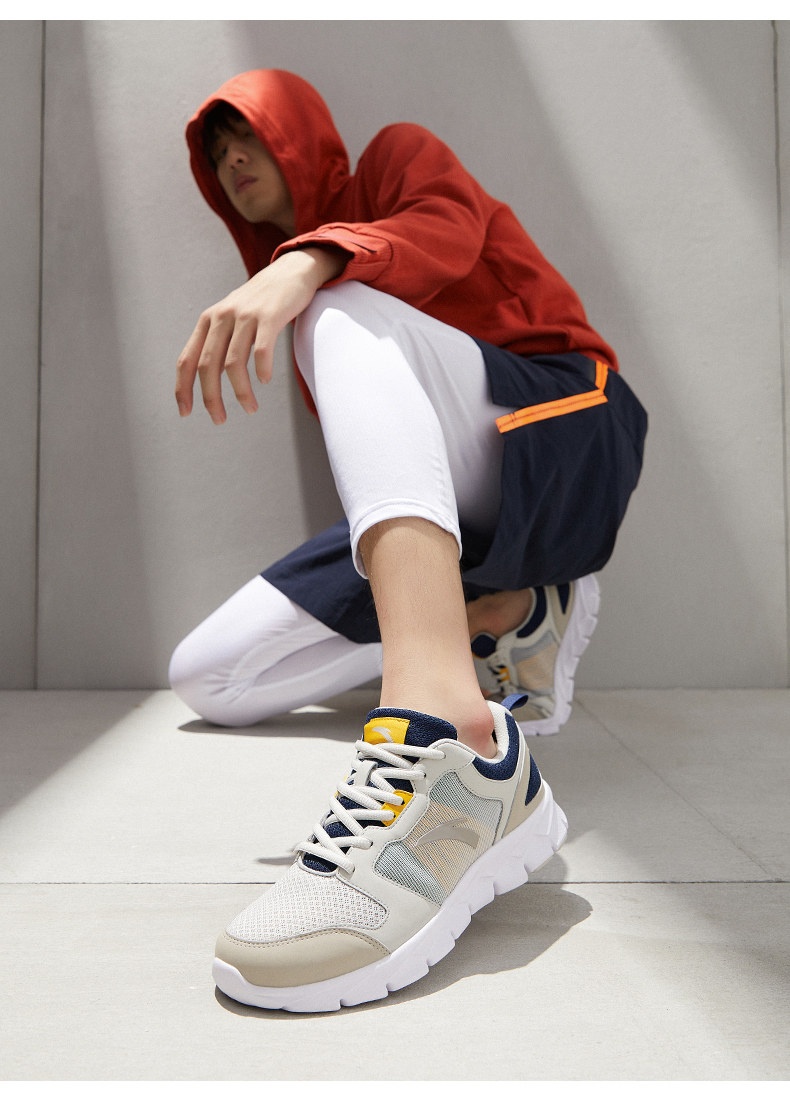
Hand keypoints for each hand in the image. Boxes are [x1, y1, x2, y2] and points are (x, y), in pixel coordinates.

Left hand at [175, 246, 345, 422]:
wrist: (290, 273)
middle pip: (208, 366)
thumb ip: (218, 343)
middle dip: (211, 398)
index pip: (187, 360)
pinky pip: (261, 350)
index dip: (183, 389)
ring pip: (234, 364)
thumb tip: (208, 381)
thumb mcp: (231, 318)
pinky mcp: (269, 316)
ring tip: (251, 409)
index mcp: (208, 321)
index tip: (186, 413)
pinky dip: (261, 370)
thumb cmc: (260, 304)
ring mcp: (245, 316)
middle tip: (220, 420)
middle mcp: (222, 317)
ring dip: (241, 392)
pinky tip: (265, 380)